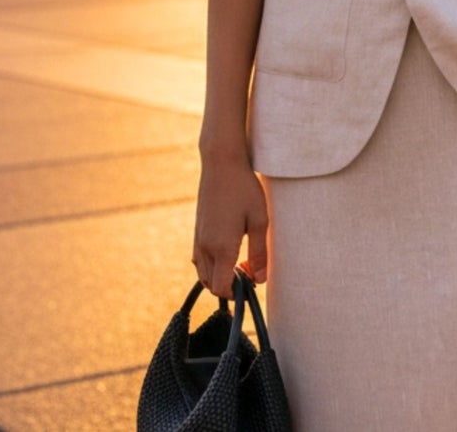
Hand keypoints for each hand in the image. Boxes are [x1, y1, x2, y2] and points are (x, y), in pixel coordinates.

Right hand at [192, 152, 268, 298]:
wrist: (221, 163)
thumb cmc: (244, 189)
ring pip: (202, 273)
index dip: (235, 294)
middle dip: (227, 287)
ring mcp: (198, 238)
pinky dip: (210, 265)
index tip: (250, 285)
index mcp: (222, 247)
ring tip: (238, 262)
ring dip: (217, 276)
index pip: (221, 287)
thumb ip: (259, 252)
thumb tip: (259, 279)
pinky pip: (199, 259)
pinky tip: (226, 250)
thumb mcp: (260, 220)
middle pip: (210, 283)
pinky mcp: (196, 230)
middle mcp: (206, 246)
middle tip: (247, 274)